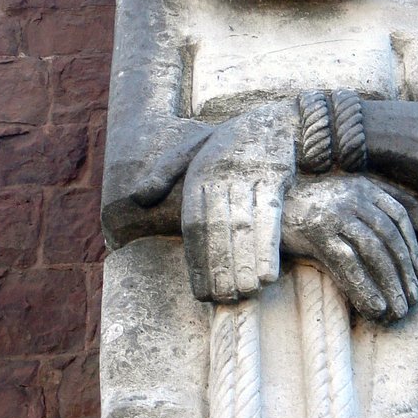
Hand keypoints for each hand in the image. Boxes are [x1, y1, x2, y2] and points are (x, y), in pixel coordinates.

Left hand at [181, 101, 297, 302]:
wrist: (278, 118)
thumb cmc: (231, 140)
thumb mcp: (193, 146)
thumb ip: (165, 172)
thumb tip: (138, 198)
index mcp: (198, 172)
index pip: (193, 224)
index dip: (196, 260)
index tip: (200, 291)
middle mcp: (220, 174)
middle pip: (217, 229)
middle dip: (218, 267)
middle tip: (221, 299)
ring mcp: (248, 174)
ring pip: (242, 226)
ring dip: (242, 263)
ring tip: (243, 293)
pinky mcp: (274, 175)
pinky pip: (269, 217)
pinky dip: (267, 247)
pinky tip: (266, 273)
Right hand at [281, 173, 417, 322]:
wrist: (270, 209)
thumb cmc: (316, 208)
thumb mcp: (354, 201)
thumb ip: (392, 209)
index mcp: (363, 186)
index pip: (399, 214)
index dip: (413, 245)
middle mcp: (351, 196)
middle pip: (389, 235)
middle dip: (404, 270)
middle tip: (413, 298)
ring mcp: (334, 213)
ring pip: (372, 251)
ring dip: (389, 283)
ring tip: (399, 308)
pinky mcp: (316, 232)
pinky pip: (347, 263)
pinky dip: (364, 287)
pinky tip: (375, 306)